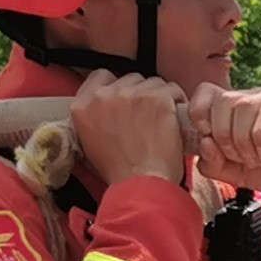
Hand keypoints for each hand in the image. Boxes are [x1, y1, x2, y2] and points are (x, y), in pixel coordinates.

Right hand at [71, 73, 190, 191]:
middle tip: (147, 115)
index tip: (127, 99)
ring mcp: (131, 95)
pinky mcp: (157, 98)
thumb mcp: (89, 142)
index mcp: (82, 106)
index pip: (100, 77)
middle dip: (140, 93)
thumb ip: (94, 117)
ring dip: (159, 97)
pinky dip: (177, 101)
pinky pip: (172, 89)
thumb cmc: (119, 170)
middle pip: (129, 79)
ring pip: (152, 82)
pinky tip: (174, 119)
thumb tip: (106, 108)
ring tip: (162, 120)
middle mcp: (104, 96)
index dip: (116, 86)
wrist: (140, 184)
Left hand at [187, 83, 260, 210]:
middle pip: (224, 100)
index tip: (208, 137)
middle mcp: (254, 96)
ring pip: (244, 105)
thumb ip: (213, 164)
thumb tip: (205, 144)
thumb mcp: (236, 174)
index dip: (199, 112)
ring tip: (257, 159)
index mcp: (235, 108)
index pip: (207, 91)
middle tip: (240, 158)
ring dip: (244, 139)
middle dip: (224, 135)